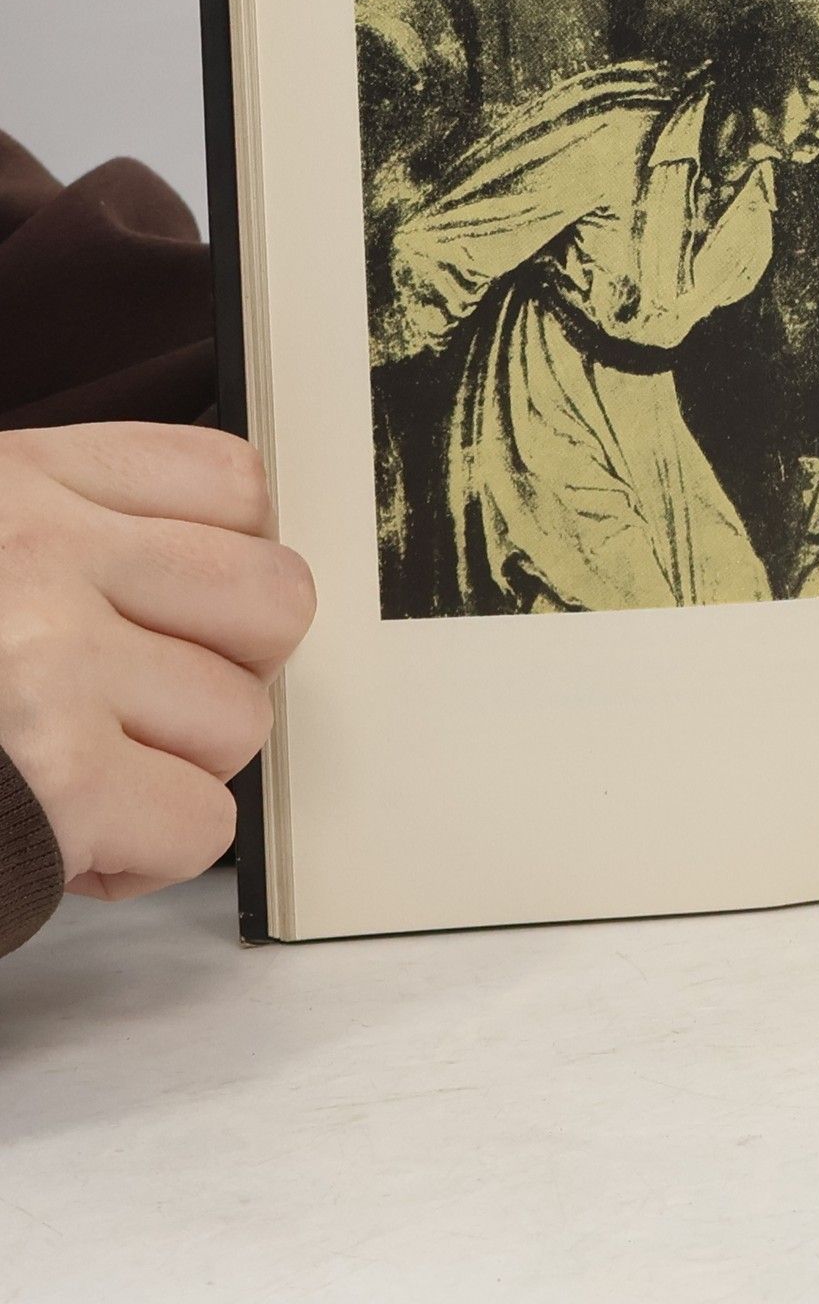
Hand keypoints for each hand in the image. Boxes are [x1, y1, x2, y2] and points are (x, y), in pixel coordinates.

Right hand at [0, 423, 314, 900]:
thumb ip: (60, 534)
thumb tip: (201, 588)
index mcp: (16, 483)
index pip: (232, 485)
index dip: (227, 561)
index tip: (178, 610)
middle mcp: (43, 557)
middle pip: (273, 601)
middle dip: (228, 667)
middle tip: (146, 703)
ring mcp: (51, 666)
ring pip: (242, 721)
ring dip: (177, 768)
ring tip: (84, 776)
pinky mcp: (54, 785)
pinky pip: (201, 826)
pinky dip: (146, 855)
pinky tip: (71, 843)